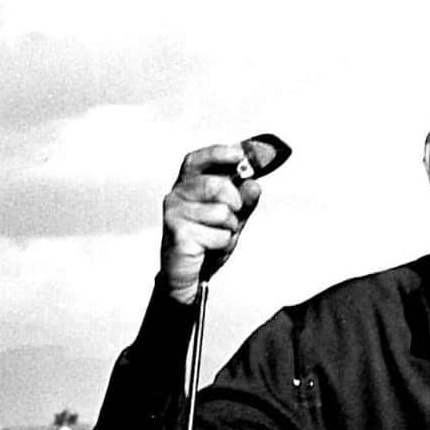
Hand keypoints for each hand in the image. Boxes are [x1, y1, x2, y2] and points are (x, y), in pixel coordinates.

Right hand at [161, 143, 268, 302]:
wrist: (189, 275)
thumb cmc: (207, 242)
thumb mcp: (232, 218)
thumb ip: (243, 201)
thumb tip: (254, 184)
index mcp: (188, 185)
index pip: (199, 160)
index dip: (219, 154)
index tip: (241, 154)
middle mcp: (177, 194)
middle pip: (215, 185)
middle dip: (235, 201)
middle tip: (234, 213)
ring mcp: (175, 213)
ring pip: (221, 212)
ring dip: (230, 228)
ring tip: (218, 236)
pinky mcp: (178, 233)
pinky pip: (218, 234)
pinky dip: (223, 244)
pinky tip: (210, 248)